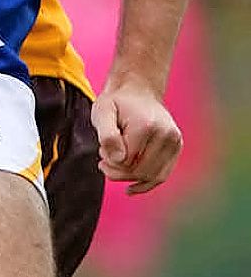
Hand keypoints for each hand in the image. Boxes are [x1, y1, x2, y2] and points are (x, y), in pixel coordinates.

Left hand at [91, 78, 182, 194]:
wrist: (138, 88)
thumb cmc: (117, 101)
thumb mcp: (102, 112)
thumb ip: (107, 136)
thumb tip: (118, 159)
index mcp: (147, 126)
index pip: (126, 161)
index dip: (110, 161)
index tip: (101, 149)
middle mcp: (166, 134)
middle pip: (140, 171)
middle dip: (118, 171)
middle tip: (104, 158)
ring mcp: (175, 141)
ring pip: (151, 176)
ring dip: (130, 176)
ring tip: (115, 163)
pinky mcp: (177, 147)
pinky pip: (162, 175)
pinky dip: (146, 184)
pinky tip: (131, 188)